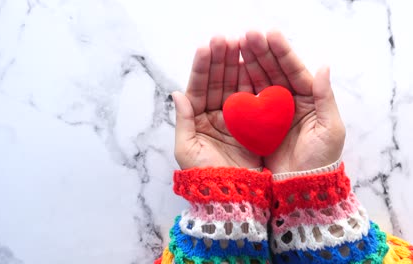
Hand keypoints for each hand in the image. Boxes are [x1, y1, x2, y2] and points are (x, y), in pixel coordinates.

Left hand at [172, 36, 261, 169]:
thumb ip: (184, 120)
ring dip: (236, 65)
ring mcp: (235, 118)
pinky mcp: (253, 124)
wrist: (230, 195)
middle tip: (226, 38)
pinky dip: (253, 82)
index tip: (207, 47)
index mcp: (197, 119)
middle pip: (217, 82)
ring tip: (240, 43)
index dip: (202, 68)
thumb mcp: (186, 149)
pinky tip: (254, 65)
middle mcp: (215, 115)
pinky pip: (252, 99)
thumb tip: (177, 93)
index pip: (198, 87)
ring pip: (235, 86)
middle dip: (221, 60)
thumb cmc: (204, 175)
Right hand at [240, 30, 344, 172]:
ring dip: (249, 63)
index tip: (269, 34)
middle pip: (274, 71)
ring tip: (236, 46)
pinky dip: (240, 84)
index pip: (294, 70)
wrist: (301, 188)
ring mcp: (271, 111)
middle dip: (262, 52)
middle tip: (247, 35)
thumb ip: (325, 97)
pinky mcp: (256, 123)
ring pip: (259, 81)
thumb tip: (323, 66)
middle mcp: (289, 101)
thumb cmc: (320, 161)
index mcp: (309, 99)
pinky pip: (247, 99)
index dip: (282, 52)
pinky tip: (232, 71)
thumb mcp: (329, 129)